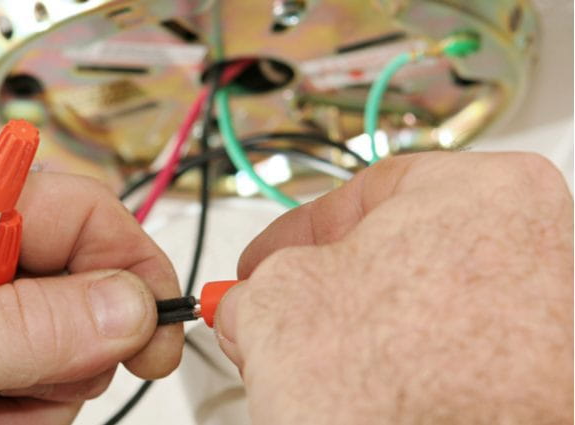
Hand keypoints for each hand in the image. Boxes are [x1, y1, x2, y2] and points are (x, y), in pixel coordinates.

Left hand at [0, 167, 181, 423]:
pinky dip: (23, 413)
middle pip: (80, 280)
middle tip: (22, 391)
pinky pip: (46, 377)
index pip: (76, 207)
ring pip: (70, 340)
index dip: (128, 262)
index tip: (156, 324)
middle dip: (68, 349)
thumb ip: (22, 328)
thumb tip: (127, 304)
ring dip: (39, 393)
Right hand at [216, 152, 572, 423]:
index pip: (362, 194)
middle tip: (281, 322)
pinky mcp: (543, 379)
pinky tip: (372, 398)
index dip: (295, 235)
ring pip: (420, 313)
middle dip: (325, 294)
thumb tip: (252, 303)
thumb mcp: (279, 307)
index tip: (262, 266)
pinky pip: (454, 359)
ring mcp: (546, 317)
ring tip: (323, 375)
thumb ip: (257, 288)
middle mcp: (532, 245)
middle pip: (393, 256)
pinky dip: (408, 374)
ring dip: (361, 338)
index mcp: (482, 189)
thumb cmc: (413, 387)